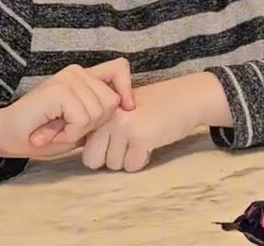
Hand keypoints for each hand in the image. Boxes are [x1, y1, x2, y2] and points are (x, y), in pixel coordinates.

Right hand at [0, 58, 133, 159]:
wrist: (5, 136)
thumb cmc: (43, 133)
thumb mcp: (80, 124)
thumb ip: (100, 112)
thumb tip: (130, 107)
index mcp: (84, 76)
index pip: (119, 68)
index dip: (126, 89)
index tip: (126, 108)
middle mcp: (77, 72)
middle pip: (112, 101)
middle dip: (94, 125)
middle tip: (67, 129)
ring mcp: (68, 78)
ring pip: (99, 112)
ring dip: (79, 131)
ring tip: (58, 130)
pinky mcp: (59, 89)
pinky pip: (83, 118)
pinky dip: (71, 133)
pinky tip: (52, 132)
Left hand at [80, 76, 205, 172]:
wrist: (185, 98)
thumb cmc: (153, 107)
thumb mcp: (121, 111)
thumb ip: (100, 128)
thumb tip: (78, 151)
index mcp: (99, 111)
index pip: (83, 147)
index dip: (100, 150)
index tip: (116, 140)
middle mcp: (106, 118)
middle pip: (93, 160)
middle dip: (111, 158)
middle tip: (128, 142)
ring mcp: (122, 127)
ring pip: (114, 165)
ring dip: (129, 158)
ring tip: (142, 138)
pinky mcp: (140, 137)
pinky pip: (132, 165)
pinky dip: (143, 159)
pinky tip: (151, 142)